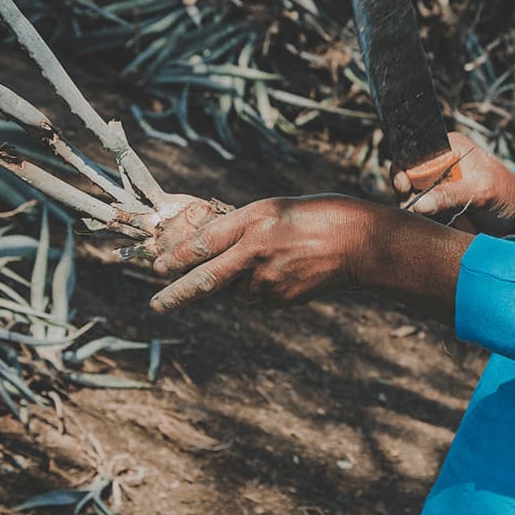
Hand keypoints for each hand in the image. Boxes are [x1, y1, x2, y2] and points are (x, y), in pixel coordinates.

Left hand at [146, 195, 380, 312]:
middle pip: (207, 280)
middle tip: (156, 306)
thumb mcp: (272, 209)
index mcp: (253, 223)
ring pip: (234, 290)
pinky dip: (259, 288)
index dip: (177, 257)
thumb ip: (238, 228)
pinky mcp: (282, 300)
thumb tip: (205, 249)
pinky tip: (284, 271)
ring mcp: (269, 281)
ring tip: (269, 260)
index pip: (204, 244)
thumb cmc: (316, 215)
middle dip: (178, 294)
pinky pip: (258, 297)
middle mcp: (256, 254)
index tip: (158, 267)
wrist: (358, 243)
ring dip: (235, 282)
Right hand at [391, 132, 514, 235]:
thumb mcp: (482, 191)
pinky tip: (441, 224)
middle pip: (406, 177)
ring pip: (411, 198)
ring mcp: (438, 186)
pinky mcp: (439, 204)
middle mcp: (440, 164)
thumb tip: (419, 203)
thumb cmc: (507, 194)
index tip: (404, 186)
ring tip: (440, 218)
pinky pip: (422, 213)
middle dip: (409, 195)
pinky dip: (427, 221)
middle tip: (416, 209)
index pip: (414, 154)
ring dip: (419, 212)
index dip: (404, 170)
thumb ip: (452, 195)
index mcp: (449, 148)